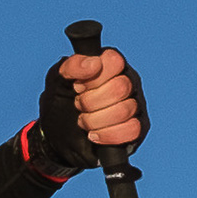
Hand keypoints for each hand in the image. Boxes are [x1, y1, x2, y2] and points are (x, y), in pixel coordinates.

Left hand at [42, 42, 144, 159]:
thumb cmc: (61, 103)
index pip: (114, 61)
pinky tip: (95, 134)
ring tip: (84, 121)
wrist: (57, 136)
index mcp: (110, 64)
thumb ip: (72, 66)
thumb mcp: (58, 80)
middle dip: (91, 102)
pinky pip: (133, 129)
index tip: (77, 87)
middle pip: (120, 88)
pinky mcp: (139, 127)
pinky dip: (108, 135)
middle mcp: (127, 81)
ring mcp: (135, 104)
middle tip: (78, 106)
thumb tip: (94, 63)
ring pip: (125, 110)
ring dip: (95, 120)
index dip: (93, 78)